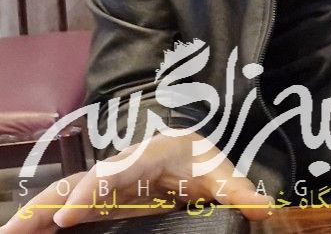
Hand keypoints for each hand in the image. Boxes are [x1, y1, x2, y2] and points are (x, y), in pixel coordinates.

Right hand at [0, 132, 270, 232]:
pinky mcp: (93, 198)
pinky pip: (60, 208)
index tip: (69, 214)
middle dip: (47, 204)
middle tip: (17, 229)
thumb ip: (241, 191)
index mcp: (146, 156)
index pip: (115, 173)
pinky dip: (38, 220)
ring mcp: (100, 183)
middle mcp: (116, 167)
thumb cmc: (199, 158)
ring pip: (60, 195)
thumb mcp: (222, 173)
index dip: (91, 191)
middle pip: (76, 183)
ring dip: (33, 214)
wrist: (185, 145)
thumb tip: (267, 209)